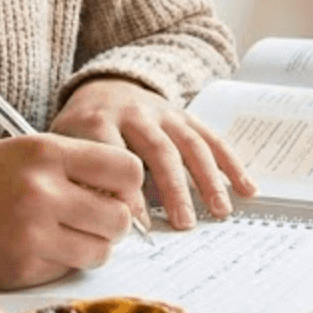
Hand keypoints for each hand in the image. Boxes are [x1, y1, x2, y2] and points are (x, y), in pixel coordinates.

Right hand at [0, 134, 142, 289]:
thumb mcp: (14, 152)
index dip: (126, 183)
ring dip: (89, 246)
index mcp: (43, 151)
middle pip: (120, 217)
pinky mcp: (21, 269)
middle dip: (110, 221)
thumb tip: (120, 194)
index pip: (127, 169)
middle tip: (88, 217)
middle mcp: (43, 192)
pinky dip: (58, 263)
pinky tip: (30, 248)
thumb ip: (67, 167)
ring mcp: (33, 235)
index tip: (112, 189)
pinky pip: (67, 270)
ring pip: (100, 250)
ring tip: (60, 234)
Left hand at [50, 78, 257, 229]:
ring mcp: (163, 112)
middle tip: (185, 223)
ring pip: (190, 144)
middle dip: (175, 189)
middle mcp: (134, 113)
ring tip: (219, 210)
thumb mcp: (66, 146)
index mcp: (98, 121)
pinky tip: (246, 187)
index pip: (116, 155)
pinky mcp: (185, 116)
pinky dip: (231, 163)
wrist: (102, 87)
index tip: (137, 225)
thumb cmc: (81, 128)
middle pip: (159, 150)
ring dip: (208, 179)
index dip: (127, 190)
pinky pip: (211, 138)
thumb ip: (80, 177)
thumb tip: (100, 220)